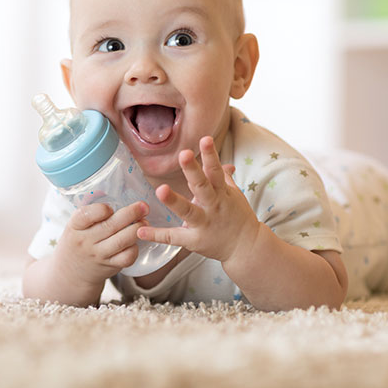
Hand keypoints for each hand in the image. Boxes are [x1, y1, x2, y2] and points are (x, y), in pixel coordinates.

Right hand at [54, 201, 147, 287]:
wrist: (69, 273)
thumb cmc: (78, 240)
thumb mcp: (77, 224)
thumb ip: (93, 210)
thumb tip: (119, 188)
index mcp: (75, 226)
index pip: (86, 215)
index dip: (101, 209)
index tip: (111, 207)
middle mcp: (86, 241)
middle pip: (111, 226)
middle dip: (131, 213)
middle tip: (144, 206)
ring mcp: (98, 255)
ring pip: (122, 241)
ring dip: (137, 229)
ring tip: (145, 221)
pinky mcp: (109, 266)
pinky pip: (127, 257)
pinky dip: (135, 248)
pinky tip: (137, 240)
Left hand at [137, 136, 260, 264]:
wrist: (247, 247)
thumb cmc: (239, 217)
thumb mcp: (235, 195)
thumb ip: (225, 179)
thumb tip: (224, 163)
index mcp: (222, 193)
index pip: (216, 171)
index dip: (210, 155)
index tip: (205, 139)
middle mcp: (213, 206)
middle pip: (202, 186)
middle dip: (193, 170)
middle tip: (184, 154)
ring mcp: (204, 224)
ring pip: (188, 211)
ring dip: (174, 200)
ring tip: (159, 189)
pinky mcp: (194, 241)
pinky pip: (174, 237)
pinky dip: (157, 235)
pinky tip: (140, 230)